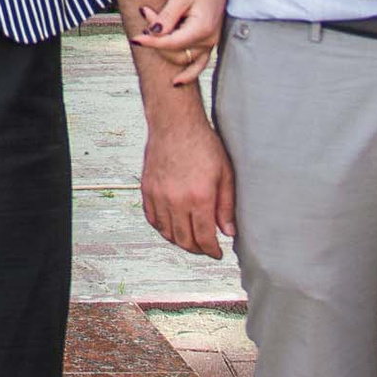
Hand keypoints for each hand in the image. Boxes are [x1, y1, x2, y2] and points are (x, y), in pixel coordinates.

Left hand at [131, 0, 224, 79]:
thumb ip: (168, 17)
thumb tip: (153, 33)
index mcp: (202, 29)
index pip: (171, 43)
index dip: (151, 42)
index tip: (134, 39)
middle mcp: (209, 40)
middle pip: (175, 52)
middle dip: (156, 39)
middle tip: (146, 12)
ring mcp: (210, 44)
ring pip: (183, 59)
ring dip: (165, 48)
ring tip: (151, 30)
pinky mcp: (208, 43)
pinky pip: (199, 64)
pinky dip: (188, 73)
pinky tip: (176, 82)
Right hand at [141, 102, 234, 258]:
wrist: (175, 123)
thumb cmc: (203, 144)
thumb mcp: (224, 174)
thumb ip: (226, 206)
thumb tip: (228, 232)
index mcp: (199, 197)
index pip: (204, 237)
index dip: (212, 251)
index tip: (217, 253)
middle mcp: (176, 200)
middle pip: (184, 240)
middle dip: (197, 249)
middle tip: (205, 249)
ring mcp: (159, 195)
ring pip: (167, 232)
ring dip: (179, 241)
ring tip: (190, 239)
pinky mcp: (147, 189)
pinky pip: (152, 218)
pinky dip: (162, 228)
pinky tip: (172, 226)